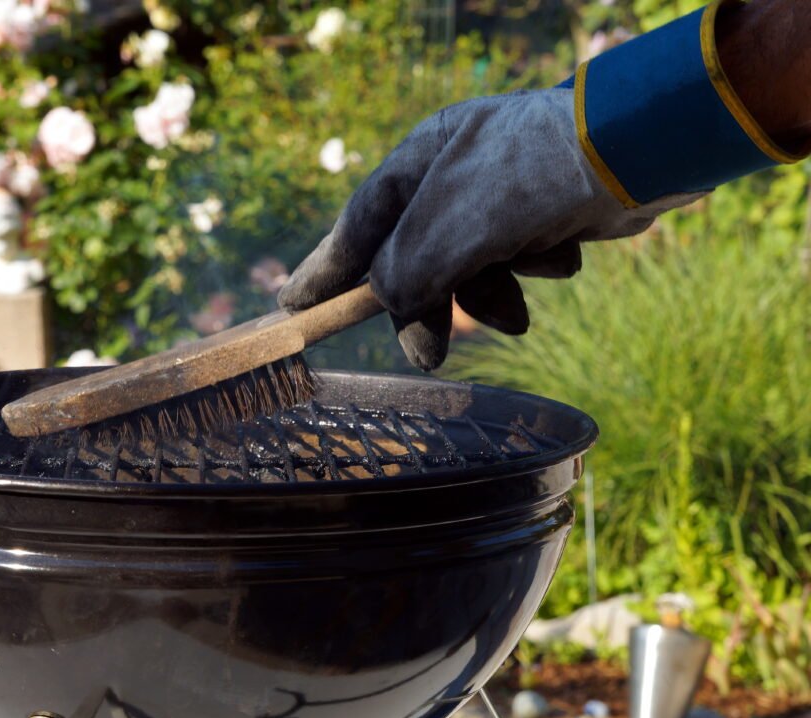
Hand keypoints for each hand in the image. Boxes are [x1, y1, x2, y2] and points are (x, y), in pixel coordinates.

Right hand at [278, 88, 699, 369]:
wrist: (633, 153)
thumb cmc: (524, 181)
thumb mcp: (445, 233)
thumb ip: (403, 277)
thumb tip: (397, 315)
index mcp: (419, 162)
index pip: (358, 224)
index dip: (325, 269)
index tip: (295, 305)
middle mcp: (453, 175)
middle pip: (414, 256)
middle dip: (428, 306)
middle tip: (430, 355)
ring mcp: (498, 193)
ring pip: (467, 266)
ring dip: (489, 295)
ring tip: (516, 315)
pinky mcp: (539, 212)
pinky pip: (513, 259)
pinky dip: (529, 269)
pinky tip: (560, 257)